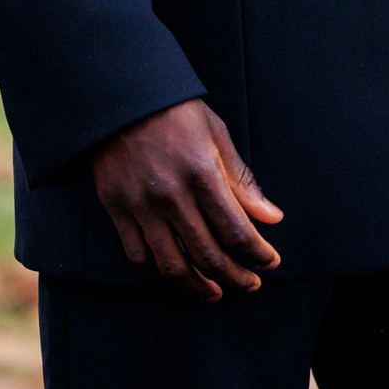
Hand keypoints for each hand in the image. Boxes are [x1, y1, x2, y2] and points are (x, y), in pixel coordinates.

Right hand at [91, 98, 282, 300]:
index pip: (237, 232)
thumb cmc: (174, 111)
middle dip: (237, 277)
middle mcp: (172, 197)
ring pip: (173, 267)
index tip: (270, 261)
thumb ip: (241, 180)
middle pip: (209, 256)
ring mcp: (141, 207)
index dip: (258, 254)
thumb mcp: (216, 134)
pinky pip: (139, 256)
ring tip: (216, 292)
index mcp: (202, 174)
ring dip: (199, 288)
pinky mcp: (117, 210)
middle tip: (251, 284)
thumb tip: (272, 217)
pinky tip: (176, 271)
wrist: (121, 96)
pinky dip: (159, 270)